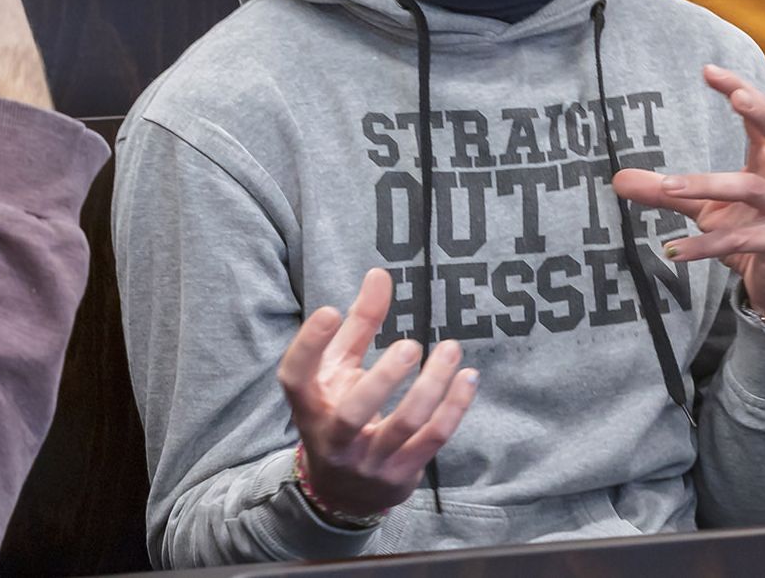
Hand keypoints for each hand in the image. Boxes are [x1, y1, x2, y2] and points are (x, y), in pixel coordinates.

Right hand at [277, 268, 479, 521]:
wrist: (343, 492)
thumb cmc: (339, 412)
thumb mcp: (339, 370)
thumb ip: (359, 323)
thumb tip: (380, 274)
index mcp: (310, 406)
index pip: (296, 378)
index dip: (309, 345)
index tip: (330, 310)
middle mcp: (334, 438)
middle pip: (353, 413)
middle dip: (384, 378)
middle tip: (410, 346)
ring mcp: (369, 460)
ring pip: (403, 426)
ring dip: (432, 386)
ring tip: (451, 349)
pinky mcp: (401, 473)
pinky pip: (433, 439)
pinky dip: (454, 407)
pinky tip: (468, 377)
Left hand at [613, 65, 764, 327]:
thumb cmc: (751, 236)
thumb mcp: (708, 211)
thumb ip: (669, 193)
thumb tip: (618, 180)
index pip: (763, 119)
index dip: (741, 92)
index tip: (708, 70)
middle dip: (763, 113)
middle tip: (736, 97)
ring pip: (753, 189)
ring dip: (708, 184)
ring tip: (668, 186)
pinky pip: (743, 240)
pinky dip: (706, 245)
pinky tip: (674, 250)